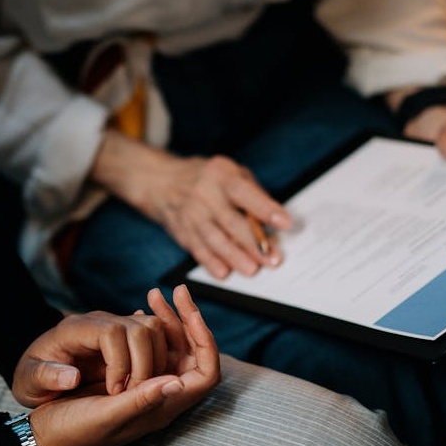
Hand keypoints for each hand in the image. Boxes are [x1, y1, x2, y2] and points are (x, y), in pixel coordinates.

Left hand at [12, 306, 170, 407]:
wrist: (40, 373)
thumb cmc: (33, 378)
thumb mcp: (29, 382)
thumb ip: (46, 377)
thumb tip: (72, 377)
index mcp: (75, 329)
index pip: (112, 332)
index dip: (120, 362)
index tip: (113, 392)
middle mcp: (100, 321)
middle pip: (141, 327)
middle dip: (144, 365)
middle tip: (130, 395)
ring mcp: (116, 325)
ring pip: (154, 329)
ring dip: (156, 362)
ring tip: (138, 390)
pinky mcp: (127, 336)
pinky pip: (156, 337)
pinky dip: (159, 359)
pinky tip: (145, 383)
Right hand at [25, 285, 219, 445]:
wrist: (46, 437)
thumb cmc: (73, 432)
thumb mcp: (107, 416)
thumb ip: (141, 401)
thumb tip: (177, 382)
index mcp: (162, 408)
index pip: (206, 374)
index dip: (205, 341)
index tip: (190, 312)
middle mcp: (160, 396)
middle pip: (192, 355)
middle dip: (187, 322)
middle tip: (176, 291)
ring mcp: (146, 385)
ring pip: (171, 348)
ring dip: (167, 321)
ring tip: (154, 294)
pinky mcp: (130, 376)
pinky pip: (150, 348)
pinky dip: (148, 327)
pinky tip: (140, 309)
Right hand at [91, 130, 291, 279]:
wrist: (161, 181)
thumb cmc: (207, 179)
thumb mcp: (230, 173)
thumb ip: (252, 194)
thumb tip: (274, 222)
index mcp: (221, 174)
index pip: (245, 192)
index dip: (265, 208)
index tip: (285, 223)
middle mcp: (204, 193)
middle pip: (231, 221)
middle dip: (253, 243)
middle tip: (272, 259)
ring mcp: (191, 214)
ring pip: (214, 239)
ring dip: (234, 256)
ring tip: (251, 269)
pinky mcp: (182, 231)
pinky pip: (197, 249)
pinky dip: (210, 262)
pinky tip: (223, 272)